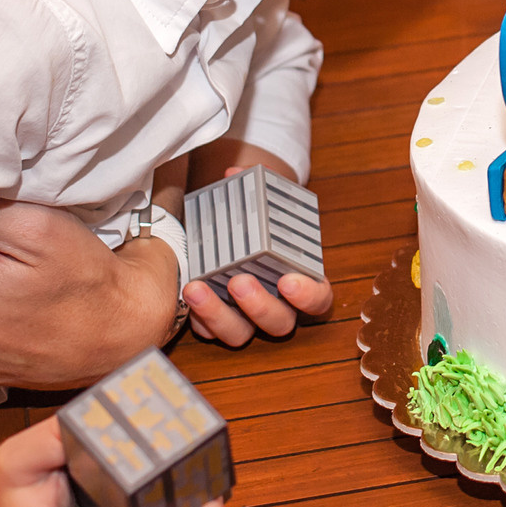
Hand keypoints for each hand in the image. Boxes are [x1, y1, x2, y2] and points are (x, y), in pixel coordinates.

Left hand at [177, 151, 333, 343]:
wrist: (224, 239)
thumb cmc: (251, 224)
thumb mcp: (256, 204)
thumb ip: (252, 186)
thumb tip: (234, 172)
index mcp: (299, 279)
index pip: (318, 299)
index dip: (308, 296)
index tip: (289, 281)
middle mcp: (276, 305)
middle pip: (279, 323)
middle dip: (259, 306)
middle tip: (239, 280)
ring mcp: (246, 318)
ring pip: (241, 334)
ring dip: (219, 315)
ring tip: (197, 288)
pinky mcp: (216, 323)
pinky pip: (209, 332)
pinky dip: (197, 317)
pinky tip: (187, 295)